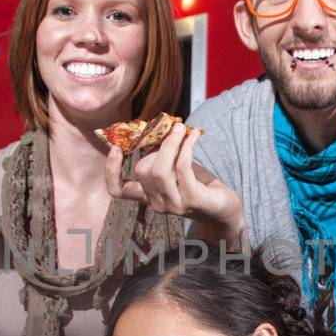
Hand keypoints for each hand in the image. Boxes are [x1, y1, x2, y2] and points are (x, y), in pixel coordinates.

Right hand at [105, 125, 242, 236]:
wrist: (224, 208)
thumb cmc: (198, 184)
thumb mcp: (175, 168)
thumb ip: (162, 155)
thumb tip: (156, 127)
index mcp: (148, 197)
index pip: (118, 191)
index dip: (111, 170)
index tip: (115, 148)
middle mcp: (157, 204)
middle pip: (143, 170)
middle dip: (156, 145)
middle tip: (173, 130)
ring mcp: (174, 205)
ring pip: (160, 169)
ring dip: (170, 143)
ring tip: (182, 129)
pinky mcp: (192, 200)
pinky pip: (182, 167)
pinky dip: (186, 146)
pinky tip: (194, 136)